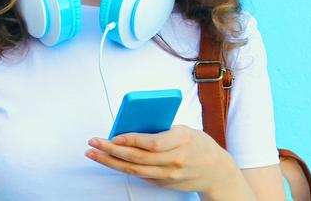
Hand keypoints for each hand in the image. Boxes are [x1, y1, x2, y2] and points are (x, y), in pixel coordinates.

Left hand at [85, 124, 237, 195]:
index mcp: (182, 140)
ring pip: (135, 170)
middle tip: (93, 143)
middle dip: (112, 151)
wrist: (217, 172)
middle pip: (138, 158)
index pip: (153, 143)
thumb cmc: (198, 143)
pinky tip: (110, 161)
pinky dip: (124, 167)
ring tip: (94, 153)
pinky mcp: (165, 184)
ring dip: (111, 162)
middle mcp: (176, 160)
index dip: (132, 140)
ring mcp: (170, 175)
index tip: (114, 136)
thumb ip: (161, 130)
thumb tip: (132, 126)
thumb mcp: (184, 129)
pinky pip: (141, 175)